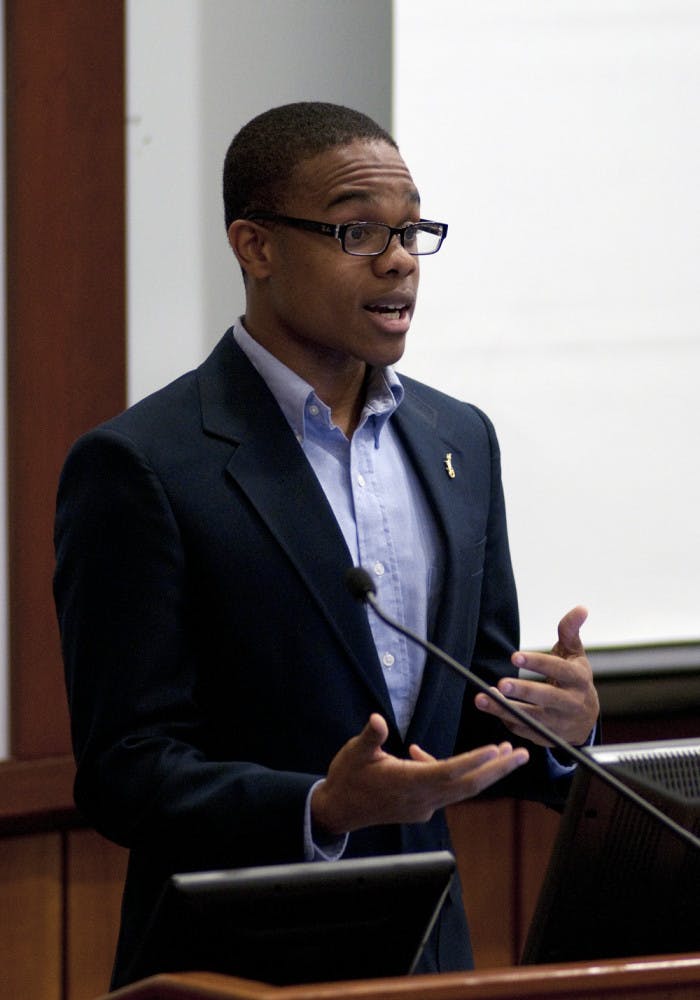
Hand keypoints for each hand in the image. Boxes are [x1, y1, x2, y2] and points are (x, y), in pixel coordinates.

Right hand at [311, 713, 528, 837]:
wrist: (338, 810)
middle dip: (497, 770)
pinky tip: (439, 755)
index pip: (448, 771)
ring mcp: (423, 806)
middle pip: (467, 785)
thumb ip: (370, 736)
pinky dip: (458, 773)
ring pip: (463, 789)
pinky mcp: (421, 808)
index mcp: (407, 782)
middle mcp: (421, 798)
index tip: (495, 749)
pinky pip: (448, 790)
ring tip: (506, 753)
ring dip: (486, 772)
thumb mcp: (354, 752)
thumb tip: (377, 720)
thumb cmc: (347, 778)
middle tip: (522, 754)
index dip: (473, 761)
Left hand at [474, 606, 598, 746]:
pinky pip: (526, 730)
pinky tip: (492, 709)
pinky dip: (508, 721)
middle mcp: (572, 702)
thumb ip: (570, 631)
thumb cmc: (574, 678)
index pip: (559, 669)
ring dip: (505, 710)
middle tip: (501, 684)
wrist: (587, 716)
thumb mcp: (575, 654)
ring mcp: (560, 723)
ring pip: (532, 718)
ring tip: (481, 698)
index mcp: (579, 678)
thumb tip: (581, 608)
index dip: (537, 663)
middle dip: (524, 691)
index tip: (514, 656)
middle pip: (547, 697)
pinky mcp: (548, 737)